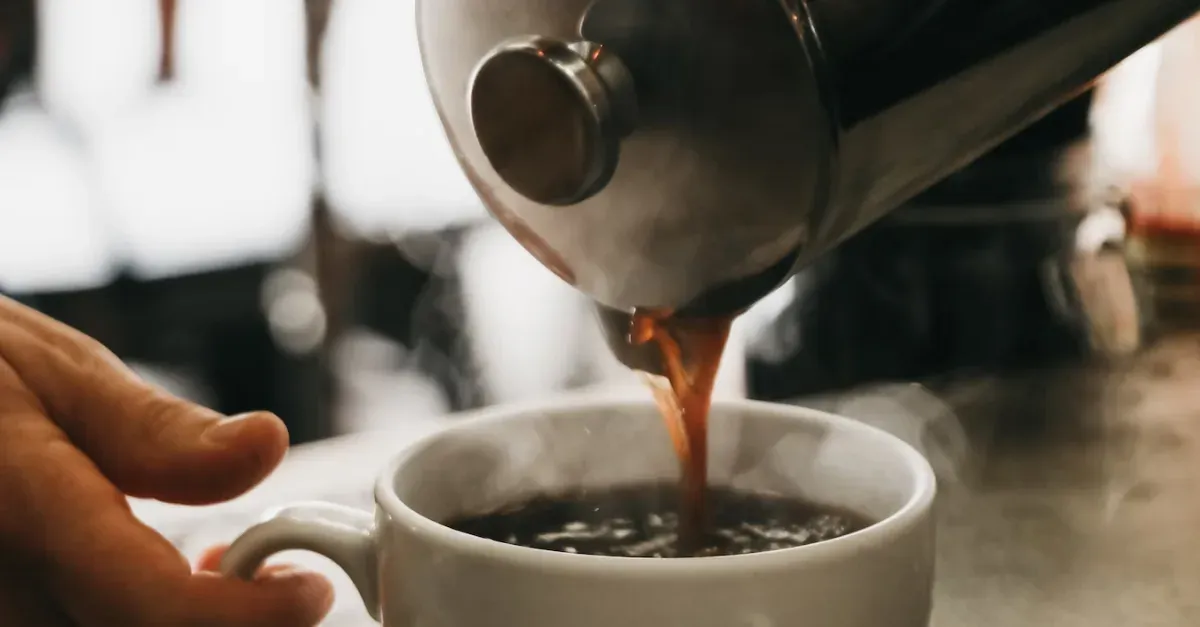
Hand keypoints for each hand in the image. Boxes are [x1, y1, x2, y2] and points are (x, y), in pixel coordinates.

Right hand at [0, 296, 333, 625]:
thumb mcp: (56, 373)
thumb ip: (158, 433)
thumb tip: (266, 444)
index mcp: (22, 511)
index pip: (153, 611)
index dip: (251, 617)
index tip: (308, 590)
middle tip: (271, 579)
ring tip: (214, 573)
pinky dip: (127, 624)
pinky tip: (151, 590)